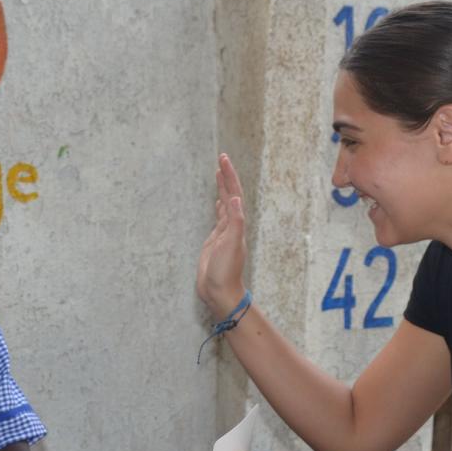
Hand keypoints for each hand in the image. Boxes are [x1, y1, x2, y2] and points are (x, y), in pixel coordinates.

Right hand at [197, 153, 247, 318]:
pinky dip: (218, 206)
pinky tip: (217, 202)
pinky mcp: (215, 241)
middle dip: (226, 177)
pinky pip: (218, 218)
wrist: (220, 292)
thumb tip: (233, 198)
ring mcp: (224, 233)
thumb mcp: (230, 245)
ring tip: (220, 173)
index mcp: (236, 224)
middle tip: (221, 158)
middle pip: (230, 195)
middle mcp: (232, 225)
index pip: (233, 194)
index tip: (222, 159)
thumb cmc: (225, 271)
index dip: (229, 176)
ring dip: (222, 189)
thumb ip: (234, 222)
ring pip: (224, 204)